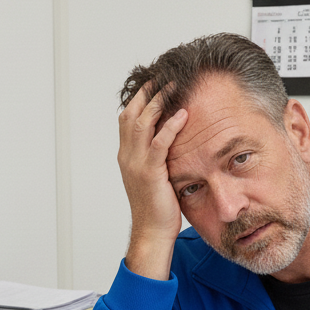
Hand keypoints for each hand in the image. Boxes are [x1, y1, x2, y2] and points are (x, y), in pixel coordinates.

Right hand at [117, 83, 188, 280]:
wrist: (152, 231)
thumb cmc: (157, 208)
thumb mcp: (155, 177)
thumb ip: (157, 158)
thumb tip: (170, 144)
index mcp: (127, 156)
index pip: (127, 119)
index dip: (139, 99)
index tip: (153, 84)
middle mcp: (128, 156)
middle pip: (131, 114)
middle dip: (147, 93)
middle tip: (163, 77)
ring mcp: (136, 164)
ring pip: (142, 123)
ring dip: (158, 102)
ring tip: (172, 87)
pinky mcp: (150, 173)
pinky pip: (159, 143)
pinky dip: (170, 126)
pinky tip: (182, 115)